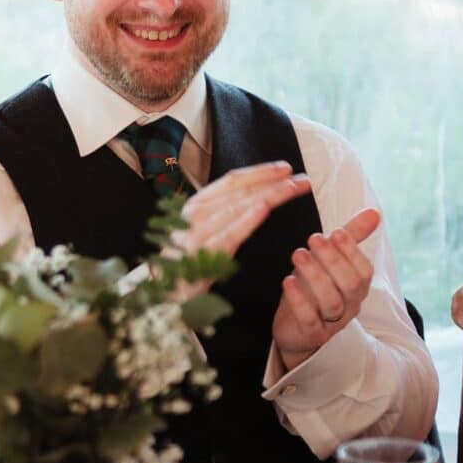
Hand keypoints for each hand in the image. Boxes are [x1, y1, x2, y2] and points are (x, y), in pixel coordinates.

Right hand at [172, 161, 310, 257]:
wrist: (160, 294)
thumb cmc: (185, 262)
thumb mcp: (202, 230)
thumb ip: (222, 214)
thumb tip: (255, 198)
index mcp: (196, 204)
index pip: (231, 180)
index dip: (260, 172)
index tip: (285, 168)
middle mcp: (195, 213)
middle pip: (240, 190)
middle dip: (272, 181)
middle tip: (302, 178)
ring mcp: (197, 232)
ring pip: (239, 206)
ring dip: (269, 194)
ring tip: (294, 188)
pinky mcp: (201, 254)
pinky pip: (229, 233)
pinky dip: (247, 218)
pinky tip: (265, 208)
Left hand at [272, 208, 379, 370]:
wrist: (297, 329)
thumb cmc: (316, 288)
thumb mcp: (333, 261)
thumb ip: (351, 238)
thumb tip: (374, 211)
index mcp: (357, 287)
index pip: (364, 270)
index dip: (352, 251)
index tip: (335, 231)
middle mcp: (349, 305)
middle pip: (351, 284)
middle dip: (333, 259)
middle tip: (313, 238)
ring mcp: (331, 322)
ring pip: (332, 301)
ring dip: (315, 275)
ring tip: (298, 254)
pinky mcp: (311, 333)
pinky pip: (309, 319)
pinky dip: (299, 300)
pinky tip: (288, 281)